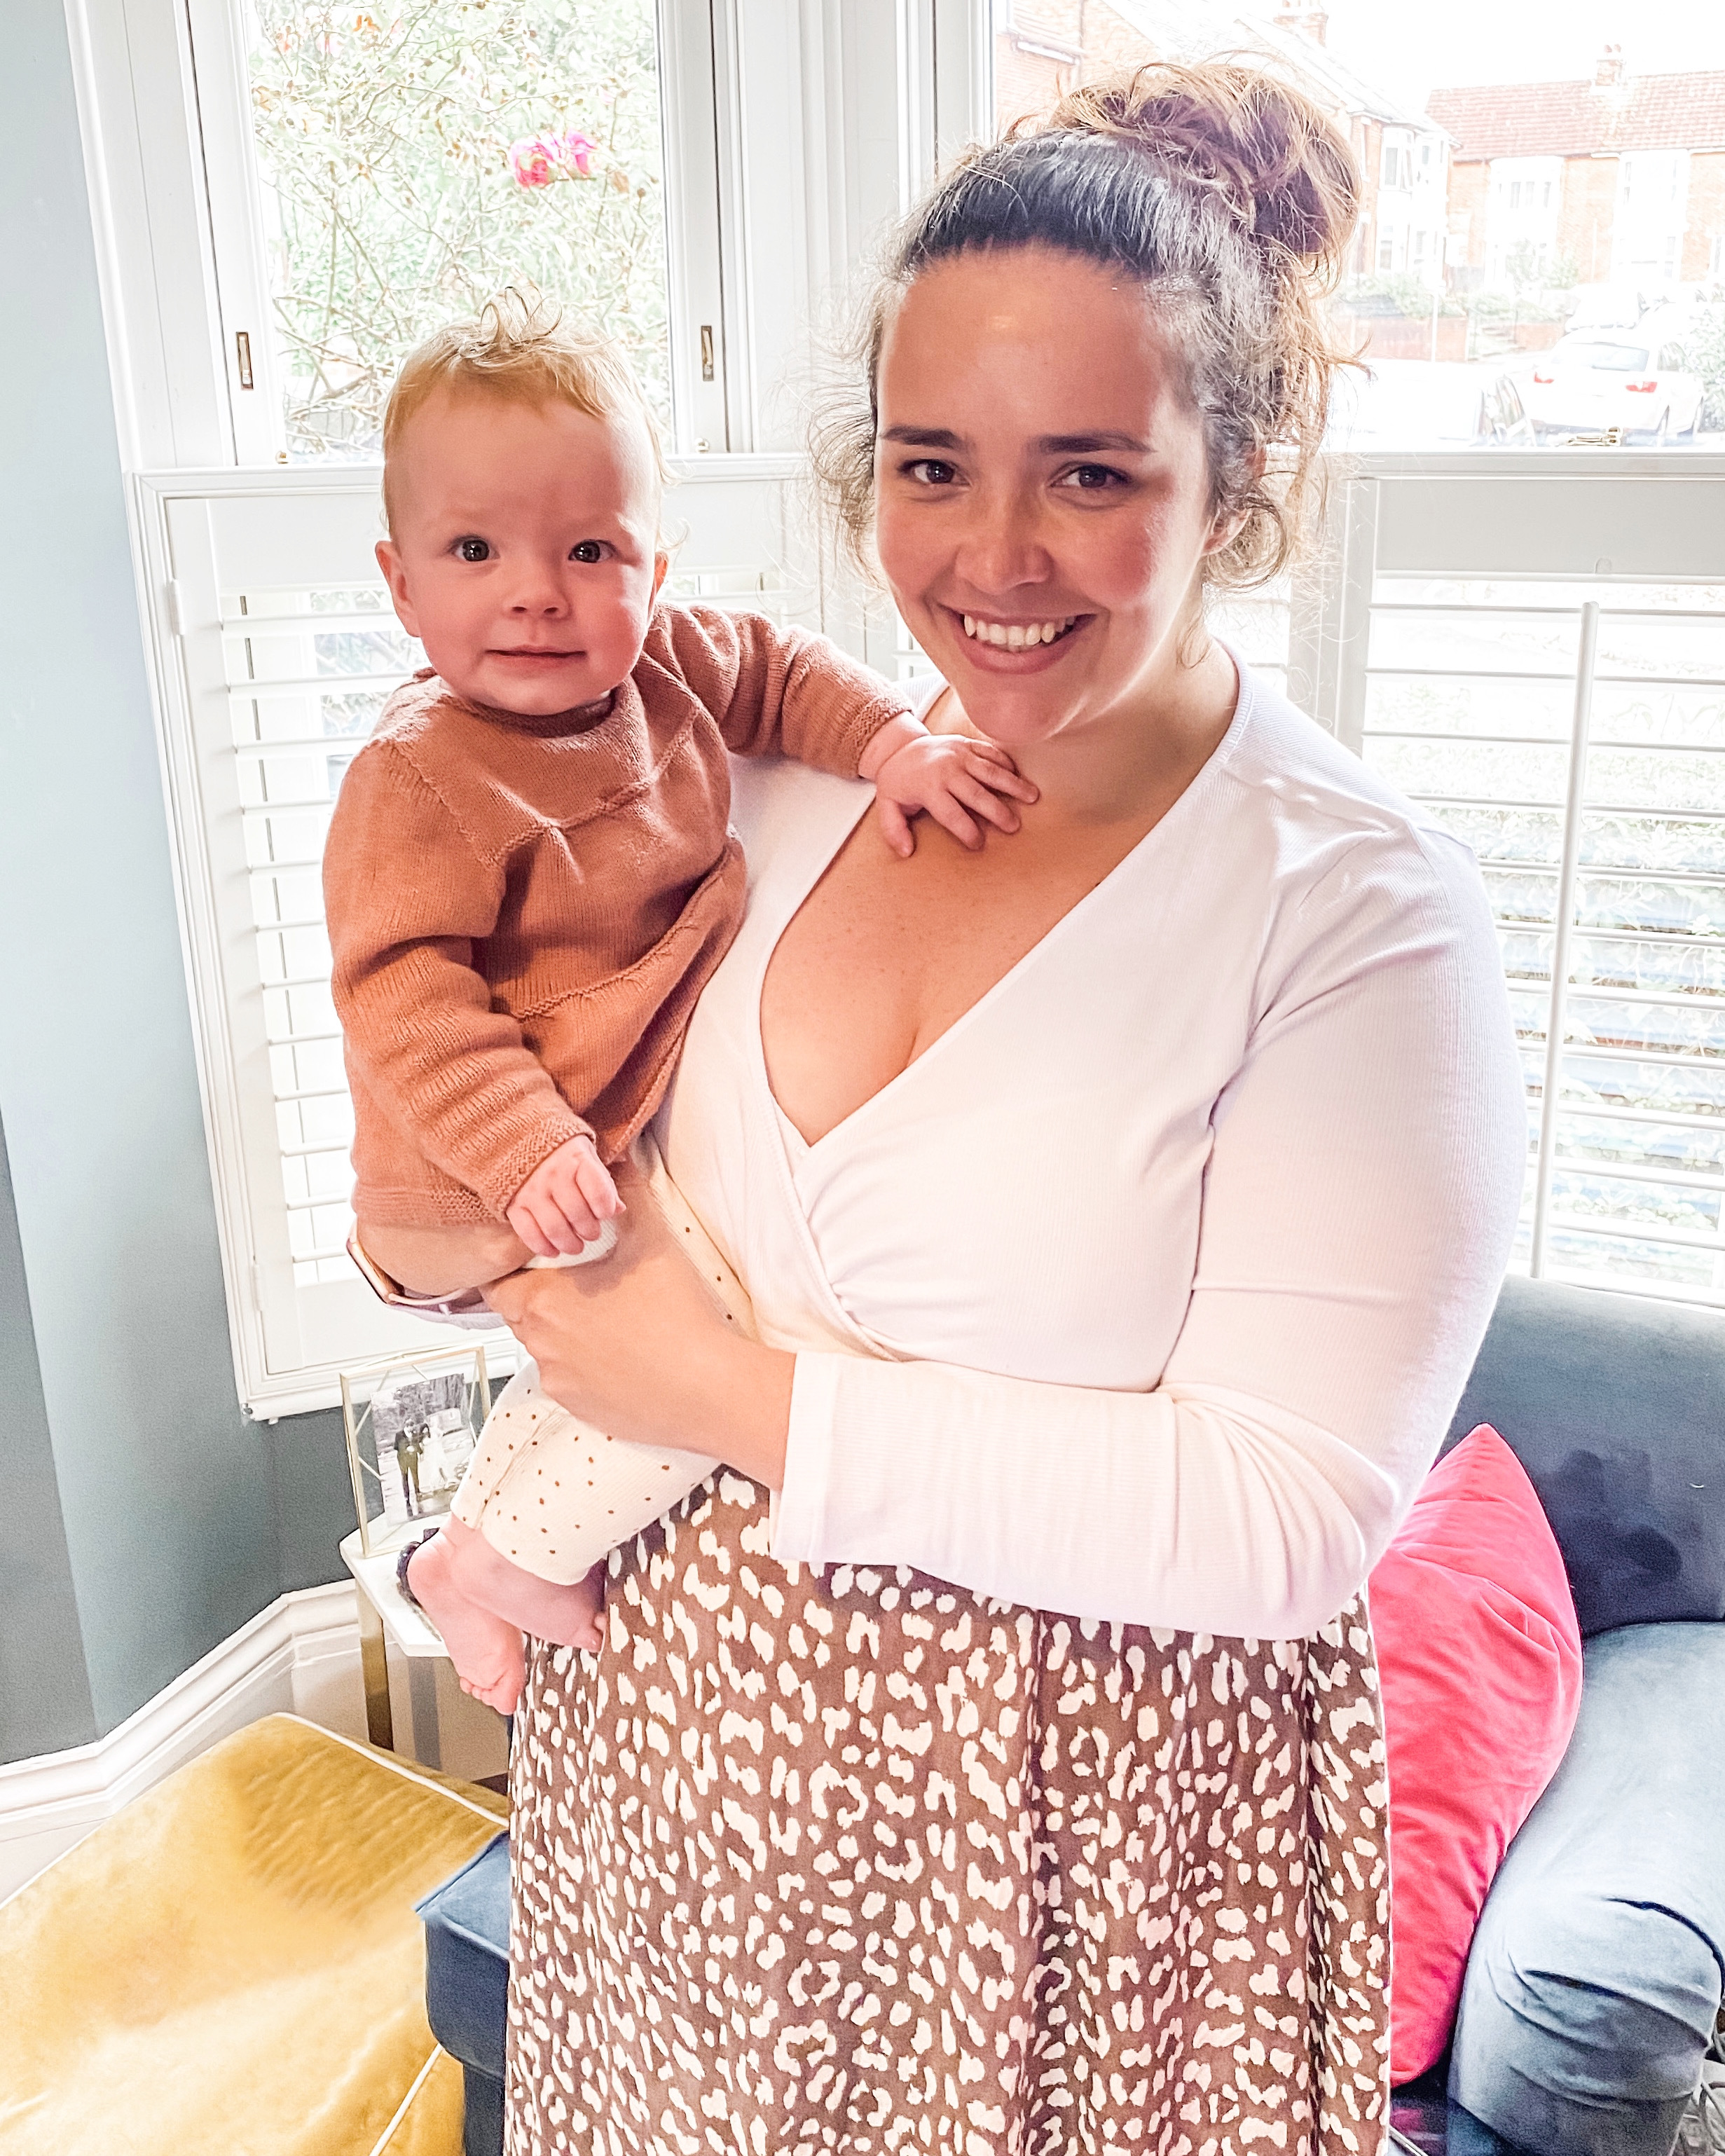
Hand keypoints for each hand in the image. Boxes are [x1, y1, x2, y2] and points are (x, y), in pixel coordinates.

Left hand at [483, 1159, 792, 1487]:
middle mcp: (540, 1345)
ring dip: (566, 1332)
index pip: (496, 1282)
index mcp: (543, 1300)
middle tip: (585, 1283)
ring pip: (546, 1348)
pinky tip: (624, 1353)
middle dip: (545, 1296)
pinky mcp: (580, 1410)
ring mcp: (558, 1382)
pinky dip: (586, 1366)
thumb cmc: (677, 1317)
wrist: (708, 1389)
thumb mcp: (652, 1239)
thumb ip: (628, 1193)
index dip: (514, 1267)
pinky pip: (569, 1380)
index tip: (542, 1258)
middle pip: (521, 1314)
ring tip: (612, 1319)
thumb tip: (618, 1160)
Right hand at [505, 1133, 621, 1258]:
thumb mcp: (586, 1157)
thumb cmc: (561, 1152)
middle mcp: (553, 1175)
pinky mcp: (514, 1205)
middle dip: (589, 1231)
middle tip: (591, 1233)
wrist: (517, 1139)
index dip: (605, 1209)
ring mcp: (531, 1191)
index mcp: (576, 1160)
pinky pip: (528, 1233)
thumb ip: (602, 1182)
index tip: (604, 1214)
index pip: (598, 1192)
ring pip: (554, 1228)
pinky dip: (543, 1247)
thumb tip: (618, 1209)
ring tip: (576, 1246)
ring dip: (569, 1244)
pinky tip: (553, 1250)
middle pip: (577, 1214)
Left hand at [870, 732, 1038, 857]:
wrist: (898, 747)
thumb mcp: (887, 807)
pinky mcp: (967, 743)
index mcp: (928, 787)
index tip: (978, 844)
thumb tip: (906, 852)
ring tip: (1032, 797)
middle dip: (996, 811)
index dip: (966, 831)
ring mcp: (959, 754)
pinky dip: (1006, 763)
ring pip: (990, 770)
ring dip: (1012, 784)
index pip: (951, 814)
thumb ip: (893, 831)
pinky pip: (990, 751)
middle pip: (976, 793)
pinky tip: (1019, 776)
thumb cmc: (898, 782)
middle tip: (1013, 826)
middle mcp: (947, 769)